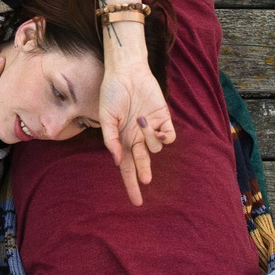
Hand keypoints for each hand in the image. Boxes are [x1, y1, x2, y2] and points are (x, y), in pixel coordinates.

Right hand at [99, 46, 175, 206]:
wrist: (126, 72)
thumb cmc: (112, 93)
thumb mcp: (106, 118)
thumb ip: (112, 140)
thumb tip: (118, 162)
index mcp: (123, 140)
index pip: (128, 168)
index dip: (132, 185)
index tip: (138, 203)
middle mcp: (137, 137)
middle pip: (143, 163)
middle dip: (144, 173)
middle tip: (146, 181)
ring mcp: (151, 128)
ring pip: (155, 148)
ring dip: (148, 138)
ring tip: (140, 120)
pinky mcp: (163, 118)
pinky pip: (168, 136)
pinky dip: (163, 136)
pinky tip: (154, 126)